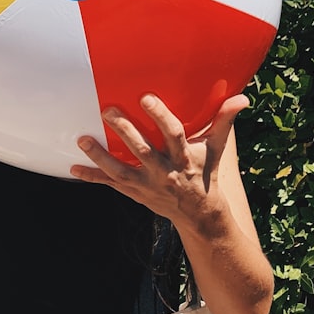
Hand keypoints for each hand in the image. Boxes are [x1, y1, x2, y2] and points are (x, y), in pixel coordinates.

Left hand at [70, 93, 248, 229]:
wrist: (200, 216)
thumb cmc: (206, 173)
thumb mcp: (216, 149)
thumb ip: (224, 121)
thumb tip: (241, 98)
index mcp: (184, 158)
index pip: (173, 135)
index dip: (160, 116)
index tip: (145, 98)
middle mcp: (165, 173)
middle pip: (142, 151)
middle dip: (125, 132)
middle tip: (107, 111)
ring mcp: (148, 186)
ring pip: (121, 171)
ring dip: (100, 156)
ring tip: (83, 139)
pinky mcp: (135, 193)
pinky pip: (111, 185)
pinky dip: (91, 177)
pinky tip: (72, 169)